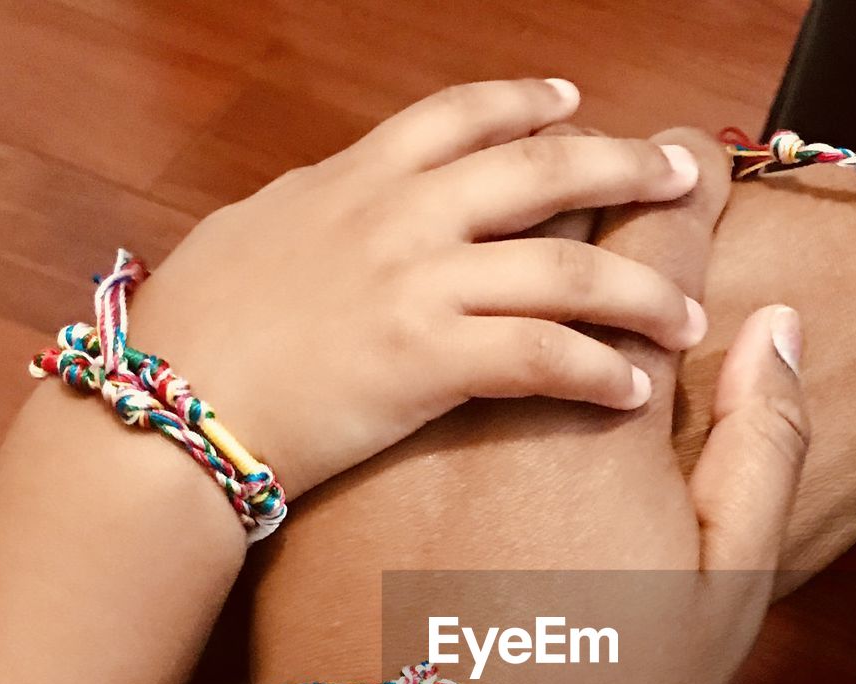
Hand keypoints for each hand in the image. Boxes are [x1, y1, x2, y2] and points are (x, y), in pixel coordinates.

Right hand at [124, 79, 706, 498]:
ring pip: (565, 271)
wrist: (169, 407)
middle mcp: (399, 217)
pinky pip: (541, 356)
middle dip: (625, 170)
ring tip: (687, 318)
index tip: (578, 103)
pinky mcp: (427, 360)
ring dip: (641, 293)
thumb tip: (336, 198)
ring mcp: (418, 284)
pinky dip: (597, 370)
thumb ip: (314, 210)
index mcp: (355, 180)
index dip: (530, 104)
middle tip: (680, 180)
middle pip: (542, 173)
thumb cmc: (194, 332)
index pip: (461, 115)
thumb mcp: (252, 235)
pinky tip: (633, 389)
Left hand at [246, 128, 808, 683]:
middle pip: (548, 236)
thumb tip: (774, 326)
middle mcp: (498, 383)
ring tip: (531, 262)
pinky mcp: (342, 461)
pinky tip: (441, 367)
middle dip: (595, 199)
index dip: (686, 188)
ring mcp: (407, 418)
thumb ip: (764, 444)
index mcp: (608, 405)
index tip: (695, 170)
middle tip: (619, 190)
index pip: (657, 240)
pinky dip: (429, 341)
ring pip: (461, 287)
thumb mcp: (726, 592)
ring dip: (504, 260)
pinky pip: (397, 365)